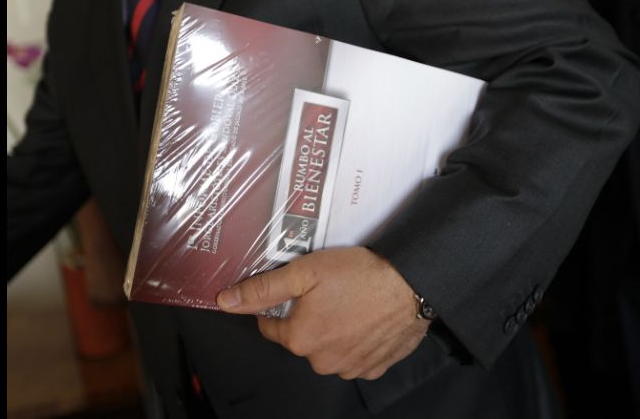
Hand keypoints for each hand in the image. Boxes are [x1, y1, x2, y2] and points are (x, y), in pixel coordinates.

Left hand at [216, 246, 429, 379]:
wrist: (413, 283)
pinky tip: (366, 318)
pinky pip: (356, 357)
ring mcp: (351, 368)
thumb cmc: (360, 275)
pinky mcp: (375, 367)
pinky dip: (358, 341)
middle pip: (301, 339)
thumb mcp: (304, 272)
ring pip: (329, 348)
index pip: (271, 326)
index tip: (299, 290)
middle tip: (329, 291)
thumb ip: (263, 289)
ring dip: (334, 330)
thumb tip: (226, 301)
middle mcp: (322, 361)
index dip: (281, 305)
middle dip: (309, 318)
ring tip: (351, 302)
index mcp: (300, 339)